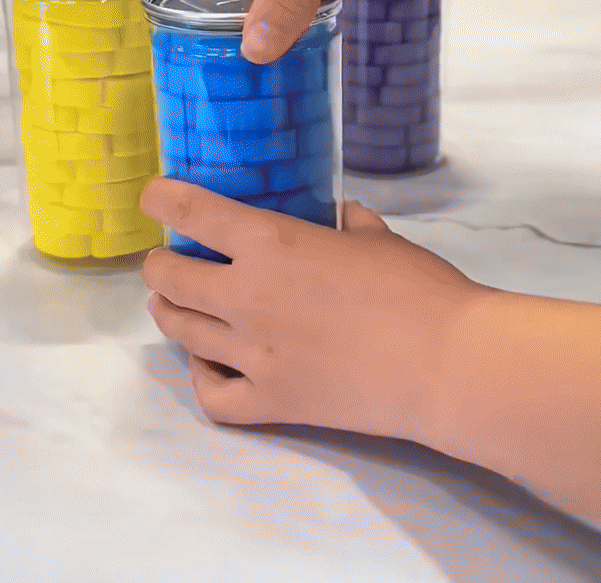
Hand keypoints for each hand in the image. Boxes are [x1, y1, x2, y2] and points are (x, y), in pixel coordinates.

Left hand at [141, 176, 484, 443]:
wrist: (445, 362)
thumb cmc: (417, 288)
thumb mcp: (382, 241)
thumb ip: (354, 224)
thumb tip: (347, 216)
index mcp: (271, 244)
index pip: (193, 212)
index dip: (163, 199)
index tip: (156, 197)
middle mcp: (246, 296)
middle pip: (170, 278)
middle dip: (160, 266)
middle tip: (167, 262)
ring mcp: (252, 354)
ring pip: (180, 331)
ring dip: (168, 312)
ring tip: (171, 306)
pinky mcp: (271, 402)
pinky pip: (212, 396)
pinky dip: (203, 378)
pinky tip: (211, 366)